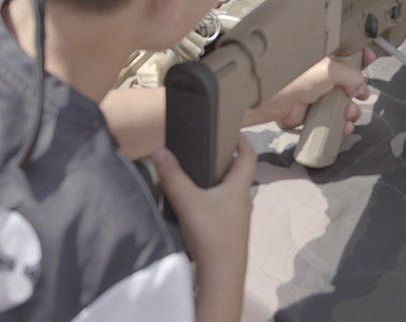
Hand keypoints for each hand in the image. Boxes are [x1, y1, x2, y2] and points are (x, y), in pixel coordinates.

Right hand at [153, 134, 253, 316]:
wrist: (221, 276)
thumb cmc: (211, 234)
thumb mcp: (187, 201)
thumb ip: (172, 175)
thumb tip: (158, 150)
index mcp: (239, 187)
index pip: (248, 156)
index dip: (242, 140)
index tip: (230, 128)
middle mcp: (243, 200)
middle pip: (237, 173)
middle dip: (223, 159)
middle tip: (204, 148)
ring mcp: (238, 218)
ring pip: (229, 191)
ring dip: (216, 181)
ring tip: (195, 173)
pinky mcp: (230, 232)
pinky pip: (223, 207)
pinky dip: (212, 198)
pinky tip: (195, 203)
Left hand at [245, 51, 373, 130]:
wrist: (271, 102)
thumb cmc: (293, 79)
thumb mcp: (329, 70)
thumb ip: (350, 73)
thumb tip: (360, 82)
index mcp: (321, 60)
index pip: (344, 53)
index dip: (359, 55)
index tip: (370, 58)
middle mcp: (318, 76)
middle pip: (347, 82)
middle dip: (358, 90)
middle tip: (362, 95)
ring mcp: (314, 95)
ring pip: (341, 103)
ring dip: (350, 110)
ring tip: (349, 114)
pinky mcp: (310, 113)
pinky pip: (330, 119)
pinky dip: (339, 124)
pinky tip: (343, 127)